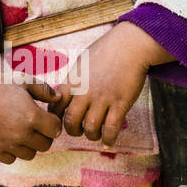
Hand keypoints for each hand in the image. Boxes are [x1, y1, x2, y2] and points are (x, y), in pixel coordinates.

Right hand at [0, 75, 63, 163]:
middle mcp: (22, 133)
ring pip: (30, 154)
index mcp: (32, 116)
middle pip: (45, 144)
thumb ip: (44, 90)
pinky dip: (13, 152)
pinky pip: (12, 159)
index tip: (47, 117)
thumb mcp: (23, 80)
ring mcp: (8, 144)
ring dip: (29, 145)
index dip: (53, 123)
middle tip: (36, 126)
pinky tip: (9, 139)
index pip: (56, 130)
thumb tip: (59, 98)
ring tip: (22, 133)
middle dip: (44, 135)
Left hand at [45, 26, 152, 144]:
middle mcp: (85, 92)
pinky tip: (108, 141)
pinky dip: (108, 139)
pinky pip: (110, 128)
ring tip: (95, 133)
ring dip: (91, 135)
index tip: (63, 121)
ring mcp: (102, 98)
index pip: (56, 107)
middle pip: (70, 121)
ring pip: (89, 128)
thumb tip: (64, 94)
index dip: (57, 118)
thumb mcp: (82, 63)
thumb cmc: (106, 51)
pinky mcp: (120, 103)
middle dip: (73, 131)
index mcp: (72, 81)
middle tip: (78, 130)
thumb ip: (73, 80)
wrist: (130, 45)